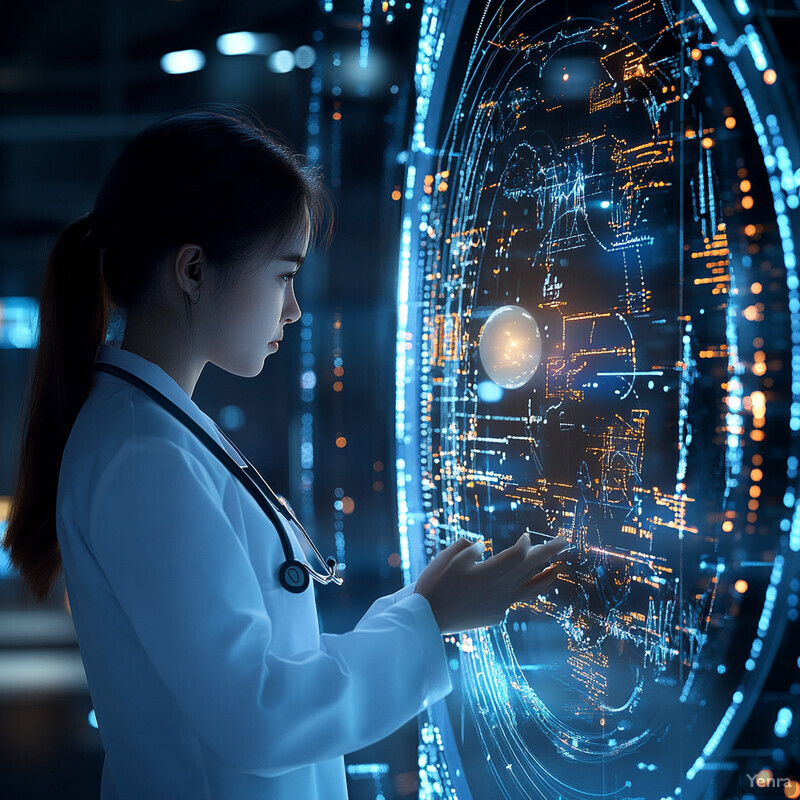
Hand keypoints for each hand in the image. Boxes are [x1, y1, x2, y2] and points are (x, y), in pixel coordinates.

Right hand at [414, 533, 567, 633]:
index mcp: (491, 572)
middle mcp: (501, 589)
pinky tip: (521, 587)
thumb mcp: (449, 557)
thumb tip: (482, 548)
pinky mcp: (496, 615)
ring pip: (531, 589)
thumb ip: (470, 548)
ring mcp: (501, 605)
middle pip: (531, 568)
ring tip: (559, 568)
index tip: (526, 536)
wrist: (426, 619)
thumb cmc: (435, 584)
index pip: (520, 555)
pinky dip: (520, 589)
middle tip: (565, 541)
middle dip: (549, 552)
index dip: (526, 544)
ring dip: (546, 576)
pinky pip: (513, 599)